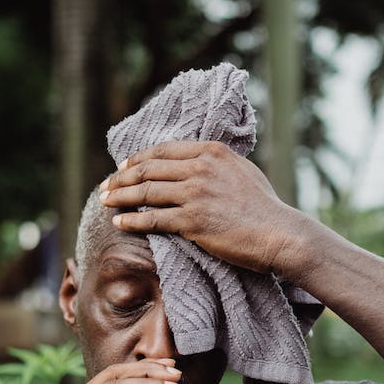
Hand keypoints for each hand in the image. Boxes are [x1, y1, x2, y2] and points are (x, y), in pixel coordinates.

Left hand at [99, 140, 300, 274]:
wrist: (279, 233)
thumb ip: (217, 164)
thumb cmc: (265, 207)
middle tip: (105, 186)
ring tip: (104, 202)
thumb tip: (198, 162)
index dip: (138, 158)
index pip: (163, 150)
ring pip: (146, 192)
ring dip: (120, 196)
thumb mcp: (242, 171)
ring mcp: (195, 193)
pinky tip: (119, 222)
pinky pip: (153, 218)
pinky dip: (132, 220)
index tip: (123, 167)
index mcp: (212, 151)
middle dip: (121, 178)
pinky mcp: (192, 220)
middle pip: (149, 168)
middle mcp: (201, 167)